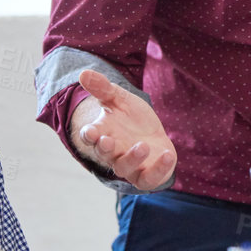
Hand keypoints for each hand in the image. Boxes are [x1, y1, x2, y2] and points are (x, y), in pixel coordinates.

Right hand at [70, 68, 176, 190]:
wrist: (152, 134)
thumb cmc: (131, 117)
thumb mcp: (119, 99)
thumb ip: (103, 88)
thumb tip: (83, 73)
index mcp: (102, 134)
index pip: (89, 138)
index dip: (88, 135)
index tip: (90, 131)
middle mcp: (113, 153)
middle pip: (105, 155)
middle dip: (106, 149)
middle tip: (108, 141)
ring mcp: (129, 166)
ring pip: (125, 168)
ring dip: (132, 158)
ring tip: (143, 145)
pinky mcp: (147, 175)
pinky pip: (150, 178)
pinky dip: (158, 169)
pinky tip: (167, 155)